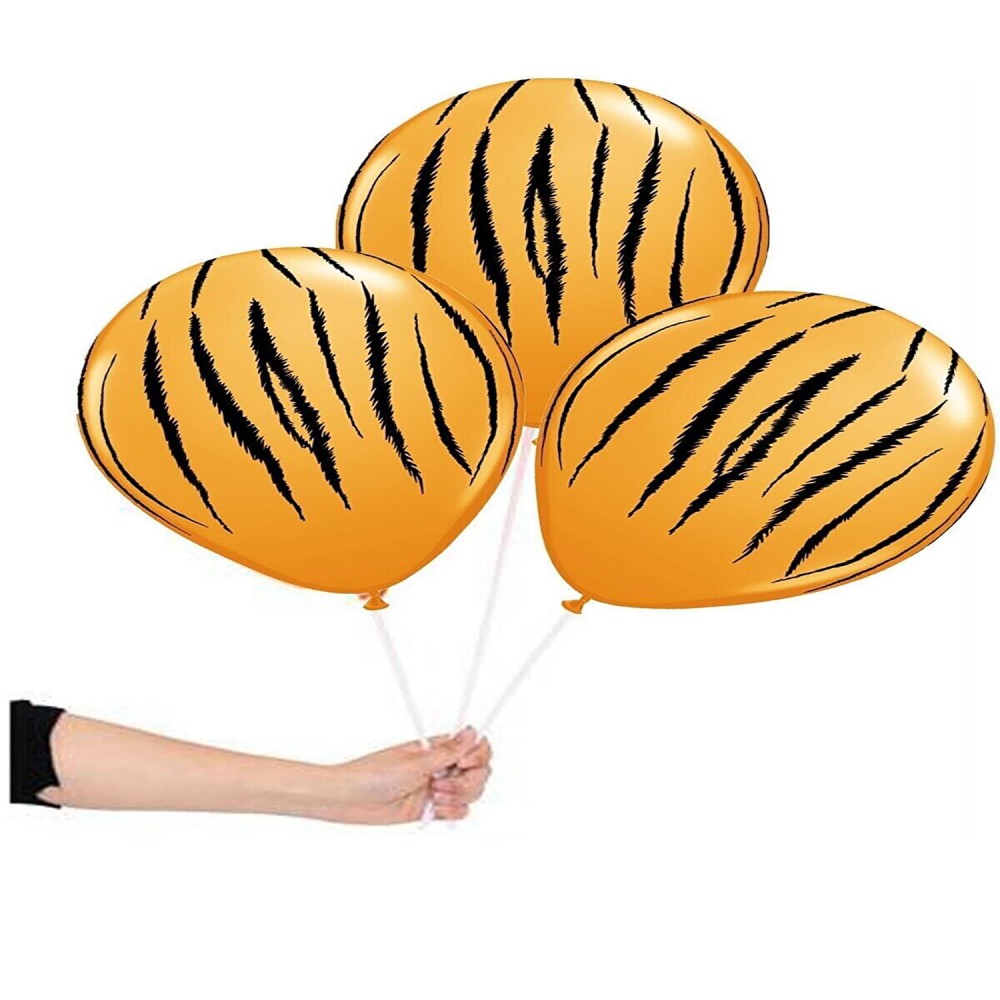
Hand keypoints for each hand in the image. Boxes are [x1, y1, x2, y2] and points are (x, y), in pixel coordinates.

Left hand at [321, 726, 492, 824]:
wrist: (350, 800)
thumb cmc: (373, 774)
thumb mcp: (413, 762)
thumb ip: (447, 752)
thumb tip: (472, 731)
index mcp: (437, 748)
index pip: (475, 746)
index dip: (478, 755)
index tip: (465, 762)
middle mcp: (441, 766)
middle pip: (479, 772)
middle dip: (469, 781)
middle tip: (441, 784)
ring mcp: (438, 788)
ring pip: (472, 793)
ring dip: (459, 797)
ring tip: (435, 797)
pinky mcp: (432, 809)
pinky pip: (460, 812)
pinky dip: (453, 812)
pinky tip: (434, 809)